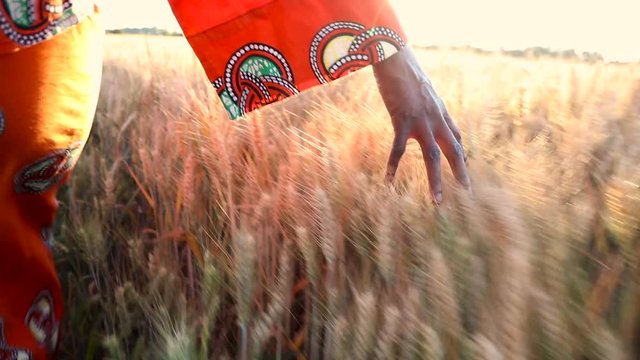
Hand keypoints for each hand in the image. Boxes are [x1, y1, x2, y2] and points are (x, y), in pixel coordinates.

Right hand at [372, 47, 469, 203]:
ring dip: (435, 181)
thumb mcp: (422, 87)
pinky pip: (398, 149)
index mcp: (440, 111)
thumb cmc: (406, 70)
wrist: (396, 58)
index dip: (461, 154)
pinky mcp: (403, 120)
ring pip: (433, 156)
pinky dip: (392, 167)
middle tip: (466, 191)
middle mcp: (436, 119)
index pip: (456, 137)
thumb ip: (426, 100)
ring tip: (438, 201)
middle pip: (453, 150)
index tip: (465, 167)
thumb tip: (426, 102)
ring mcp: (421, 121)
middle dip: (460, 172)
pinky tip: (388, 182)